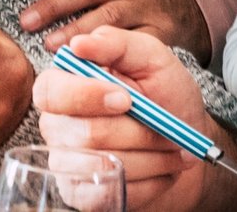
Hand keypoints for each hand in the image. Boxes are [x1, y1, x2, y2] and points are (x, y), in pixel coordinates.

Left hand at [20, 0, 211, 61]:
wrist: (184, 16)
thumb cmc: (131, 3)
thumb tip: (29, 5)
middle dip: (56, 4)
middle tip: (26, 21)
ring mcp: (145, 9)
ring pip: (110, 16)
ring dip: (77, 31)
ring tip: (50, 45)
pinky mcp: (159, 35)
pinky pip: (132, 45)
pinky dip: (110, 55)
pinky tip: (89, 66)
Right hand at [33, 28, 213, 210]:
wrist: (186, 140)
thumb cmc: (164, 94)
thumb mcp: (150, 57)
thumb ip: (117, 43)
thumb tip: (79, 43)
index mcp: (63, 84)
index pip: (51, 92)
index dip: (87, 96)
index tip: (127, 98)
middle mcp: (57, 123)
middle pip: (82, 134)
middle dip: (136, 132)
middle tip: (167, 127)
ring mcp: (67, 162)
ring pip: (104, 165)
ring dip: (151, 156)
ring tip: (173, 146)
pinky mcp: (82, 193)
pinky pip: (112, 191)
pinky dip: (149, 180)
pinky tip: (161, 166)